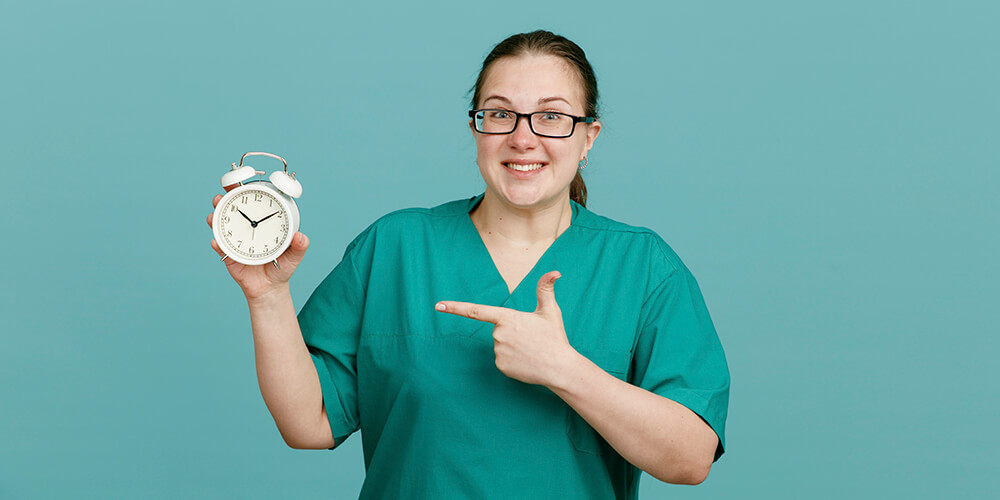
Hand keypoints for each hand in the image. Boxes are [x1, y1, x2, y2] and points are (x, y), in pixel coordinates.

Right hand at [207, 185, 307, 300]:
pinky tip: (216, 242)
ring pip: (220, 225)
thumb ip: (299, 246)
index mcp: (261, 222)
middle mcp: (245, 227)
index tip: (238, 181)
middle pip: (229, 209)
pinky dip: (217, 243)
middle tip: (220, 197)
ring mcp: (234, 240)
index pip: (251, 202)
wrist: (270, 288)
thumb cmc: (282, 267)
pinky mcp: (228, 254)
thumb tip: (301, 237)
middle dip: (222, 199)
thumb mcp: (294, 256)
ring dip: (214, 218)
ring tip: (213, 216)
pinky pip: (220, 247)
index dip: (243, 190)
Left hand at [435, 271, 576, 386]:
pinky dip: (513, 360)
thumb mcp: (550, 311)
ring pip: (500, 345)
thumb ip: (545, 289)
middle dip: (512, 333)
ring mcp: (498, 351)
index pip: (476, 310)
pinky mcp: (500, 366)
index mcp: (507, 317)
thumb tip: (555, 272)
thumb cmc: (554, 337)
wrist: (559, 367)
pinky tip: (526, 361)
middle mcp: (498, 334)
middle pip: (498, 330)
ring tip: (530, 350)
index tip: (439, 305)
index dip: (455, 307)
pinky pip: (502, 359)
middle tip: (531, 339)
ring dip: (513, 346)